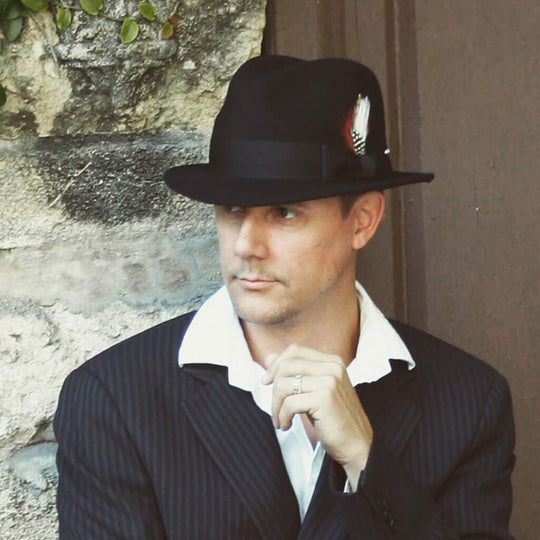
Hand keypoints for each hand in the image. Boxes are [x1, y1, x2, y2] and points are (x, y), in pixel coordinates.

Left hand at [263, 344, 372, 489]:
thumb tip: (269, 357)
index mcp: (332, 361)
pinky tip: (287, 425)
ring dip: (276, 406)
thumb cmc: (334, 420)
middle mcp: (333, 367)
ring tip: (280, 420)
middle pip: (286, 366)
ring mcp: (330, 381)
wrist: (357, 445)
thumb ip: (295, 373)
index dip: (276, 364)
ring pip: (284, 384)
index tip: (267, 381)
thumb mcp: (313, 391)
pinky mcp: (325, 398)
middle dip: (273, 389)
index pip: (295, 351)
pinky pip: (289, 403)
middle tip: (275, 409)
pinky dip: (282, 416)